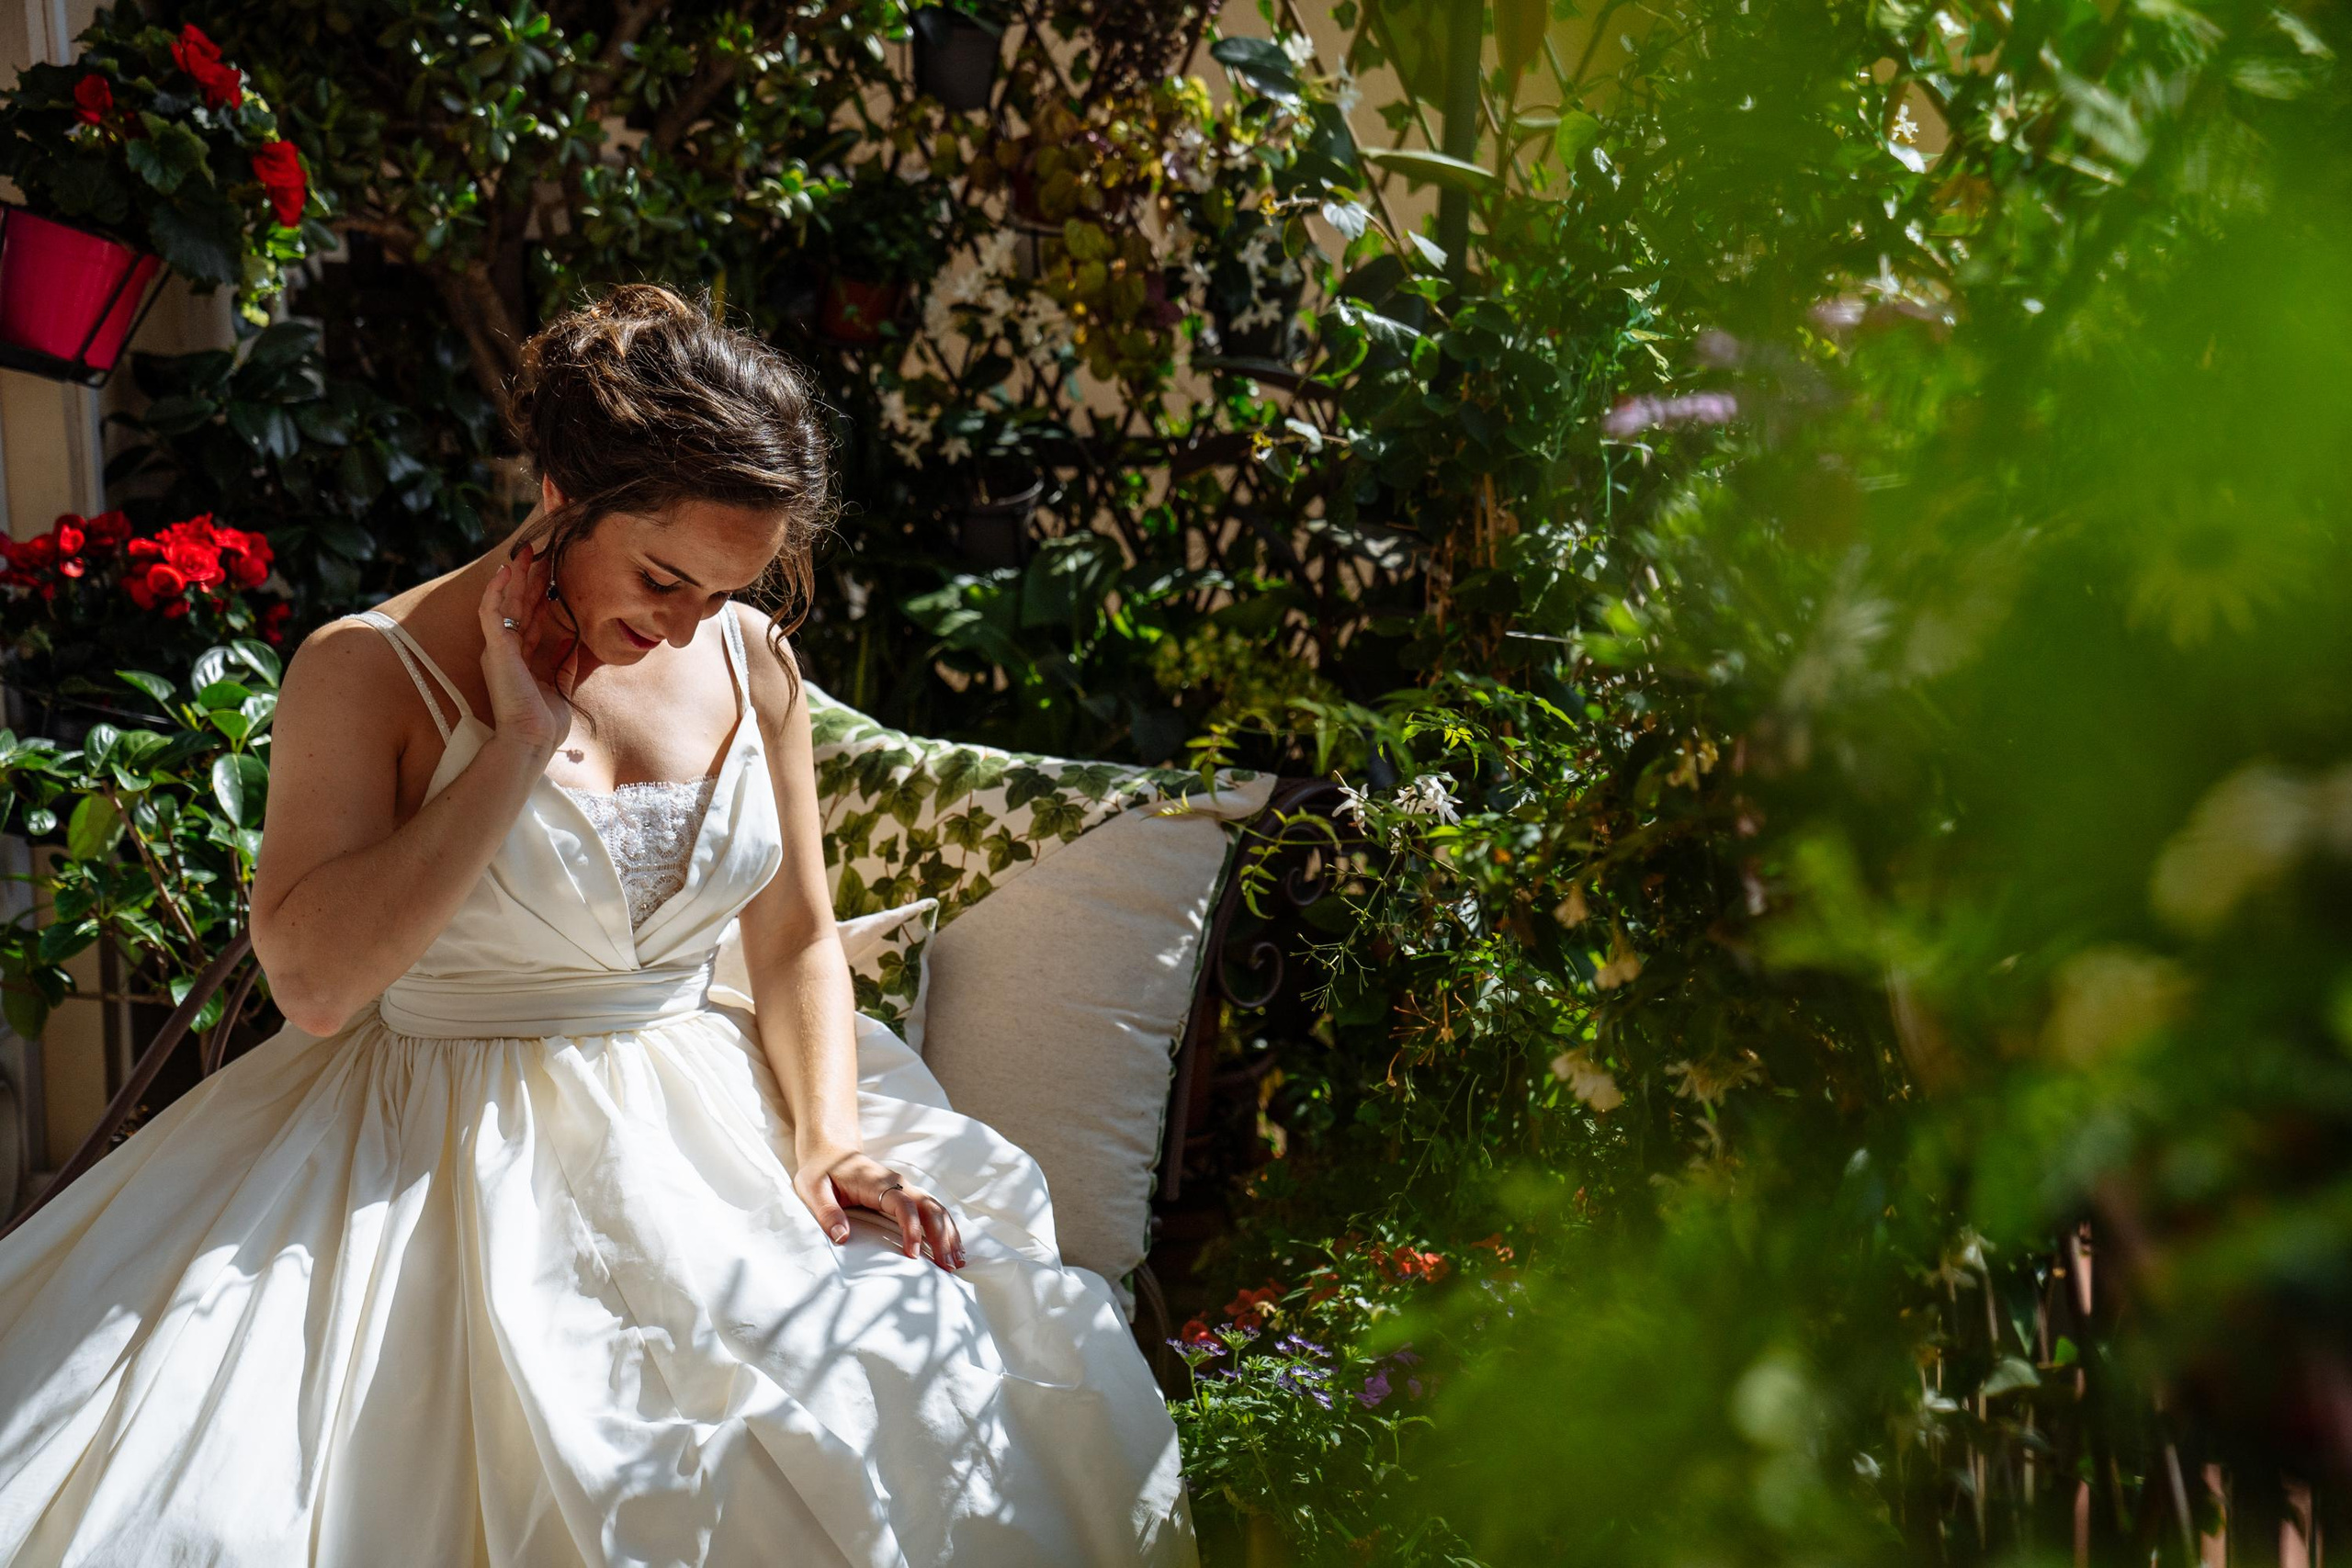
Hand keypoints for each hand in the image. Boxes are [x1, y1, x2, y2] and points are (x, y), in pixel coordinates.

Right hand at [477, 541, 580, 756]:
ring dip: (515, 576)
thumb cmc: (544, 723)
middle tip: (538, 552)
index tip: (552, 575)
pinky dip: (496, 590)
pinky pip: (491, 612)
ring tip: (525, 551)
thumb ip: (565, 666)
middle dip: (528, 578)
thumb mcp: (560, 688)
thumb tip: (575, 646)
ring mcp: (499, 648)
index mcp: (521, 659)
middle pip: (519, 606)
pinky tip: (506, 571)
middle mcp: (506, 650)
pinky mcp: (495, 648)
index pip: (532, 620)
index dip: (541, 596)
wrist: (532, 739)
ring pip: (505, 602)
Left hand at [795, 1150, 965, 1270]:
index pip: (904, 1205)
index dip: (912, 1229)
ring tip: (957, 1263)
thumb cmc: (821, 1172)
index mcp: (877, 1182)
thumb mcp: (813, 1191)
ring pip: (936, 1209)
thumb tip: (842, 1238)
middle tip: (947, 1266)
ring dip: (948, 1234)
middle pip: (929, 1207)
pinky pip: (932, 1211)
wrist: (831, 1151)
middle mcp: (897, 1184)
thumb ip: (827, 1213)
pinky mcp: (906, 1196)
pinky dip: (945, 1229)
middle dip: (941, 1236)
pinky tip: (953, 1248)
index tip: (913, 1255)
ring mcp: (904, 1189)